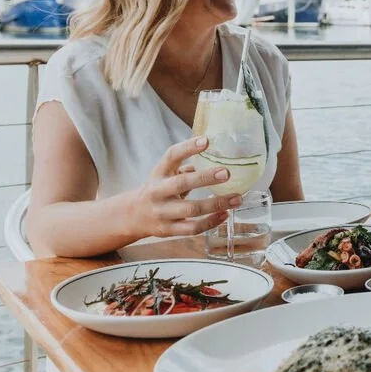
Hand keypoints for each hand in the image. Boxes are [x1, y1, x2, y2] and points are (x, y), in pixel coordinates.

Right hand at [124, 137, 240, 238]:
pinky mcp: (168, 230)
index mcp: (159, 173)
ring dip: (216, 204)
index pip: (171, 156)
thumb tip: (213, 157)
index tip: (206, 141)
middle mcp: (158, 192)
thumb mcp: (165, 174)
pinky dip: (210, 222)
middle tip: (226, 173)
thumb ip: (185, 167)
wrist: (133, 216)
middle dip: (205, 178)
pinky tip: (225, 214)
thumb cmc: (157, 190)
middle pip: (182, 183)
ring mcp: (162, 212)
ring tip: (237, 198)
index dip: (188, 148)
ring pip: (191, 209)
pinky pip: (192, 228)